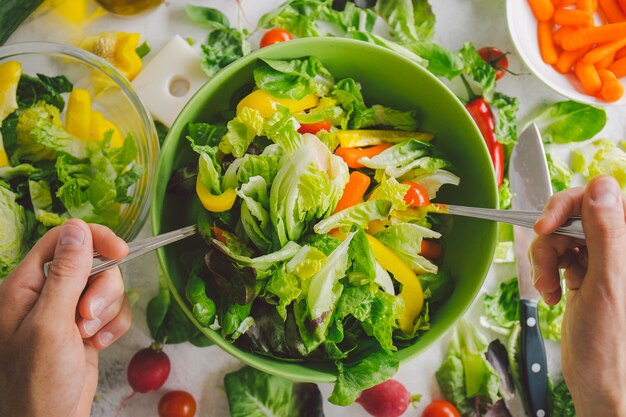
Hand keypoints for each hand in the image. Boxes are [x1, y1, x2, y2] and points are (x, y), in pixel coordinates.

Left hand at [0, 219, 131, 416]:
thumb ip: (66, 274)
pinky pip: (114, 310)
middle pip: (93, 263)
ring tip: (89, 337)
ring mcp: (68, 311)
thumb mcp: (50, 324)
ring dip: (108, 311)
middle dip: (102, 289)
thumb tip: (77, 228)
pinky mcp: (87, 327)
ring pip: (107, 287)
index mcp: (26, 285)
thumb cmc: (37, 382)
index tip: (120, 251)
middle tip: (88, 317)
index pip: (63, 240)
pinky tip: (99, 345)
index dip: (94, 239)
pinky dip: (114, 326)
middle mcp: (47, 293)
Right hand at [531, 176, 625, 416]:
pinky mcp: (588, 275)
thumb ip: (607, 232)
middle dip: (553, 238)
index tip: (547, 224)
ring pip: (565, 235)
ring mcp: (606, 263)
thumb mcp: (606, 284)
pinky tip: (551, 293)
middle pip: (579, 216)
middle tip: (545, 263)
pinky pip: (561, 256)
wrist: (601, 384)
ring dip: (547, 258)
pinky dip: (548, 271)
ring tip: (547, 286)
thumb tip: (601, 187)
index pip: (606, 200)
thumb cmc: (612, 346)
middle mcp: (623, 251)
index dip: (572, 205)